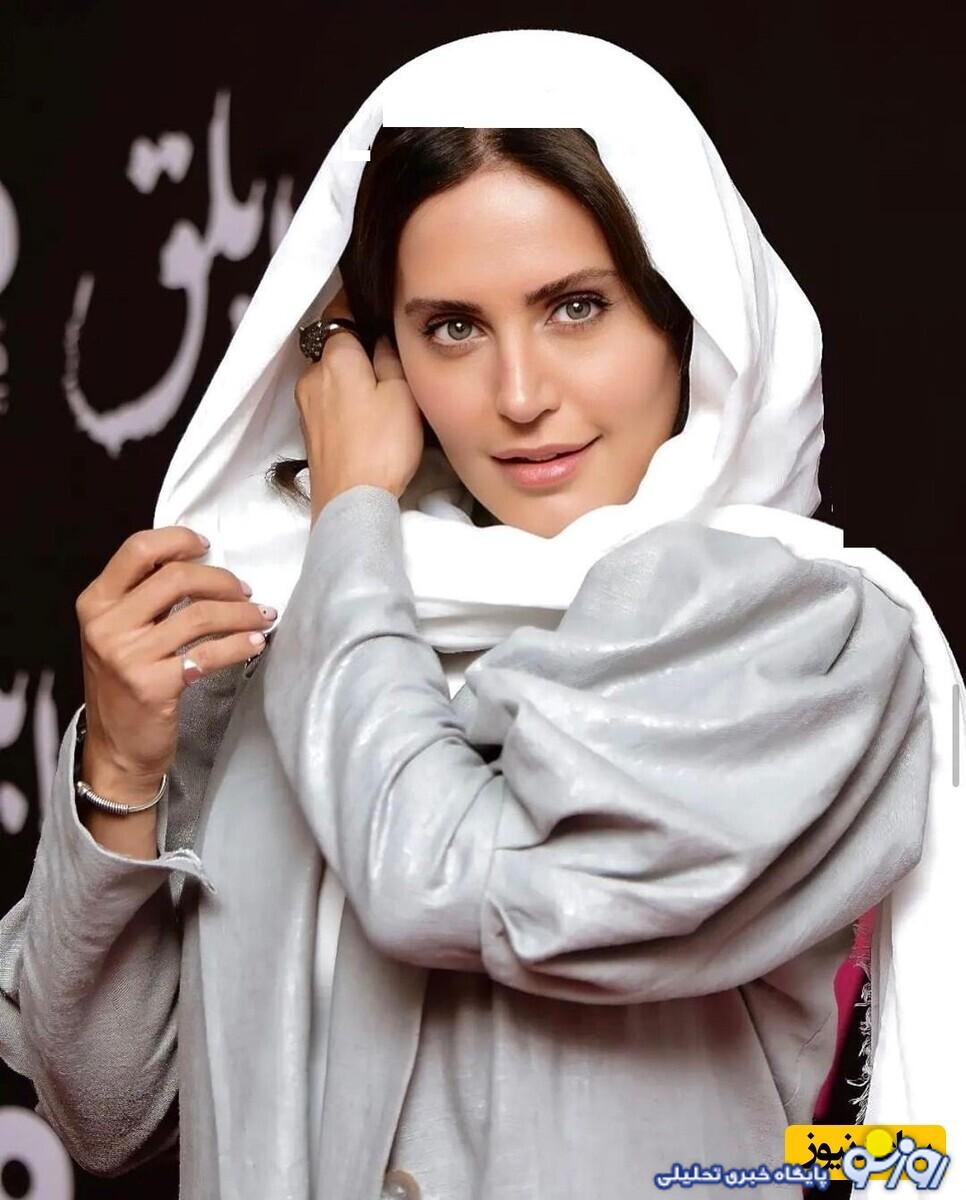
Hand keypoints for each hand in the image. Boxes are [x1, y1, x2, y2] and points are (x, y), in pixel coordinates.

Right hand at [75, 527, 275, 788]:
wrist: (117, 748)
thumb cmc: (126, 683)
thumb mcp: (120, 632)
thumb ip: (145, 597)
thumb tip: (198, 561)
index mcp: (96, 603)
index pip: (137, 550)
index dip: (178, 540)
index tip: (207, 546)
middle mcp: (107, 626)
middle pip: (176, 578)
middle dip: (221, 580)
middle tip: (244, 591)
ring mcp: (128, 657)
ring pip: (199, 615)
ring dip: (240, 613)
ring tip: (261, 616)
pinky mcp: (154, 686)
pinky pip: (209, 654)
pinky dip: (239, 644)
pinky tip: (255, 642)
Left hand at [294, 288, 424, 525]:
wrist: (351, 503)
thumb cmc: (382, 447)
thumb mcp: (401, 393)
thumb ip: (390, 356)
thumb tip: (381, 337)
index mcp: (334, 358)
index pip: (340, 312)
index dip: (359, 302)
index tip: (376, 300)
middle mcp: (312, 376)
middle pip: (333, 344)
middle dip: (357, 344)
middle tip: (388, 350)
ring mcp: (306, 405)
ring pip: (329, 373)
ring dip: (351, 374)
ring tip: (381, 388)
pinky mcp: (310, 431)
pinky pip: (326, 399)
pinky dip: (344, 398)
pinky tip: (366, 414)